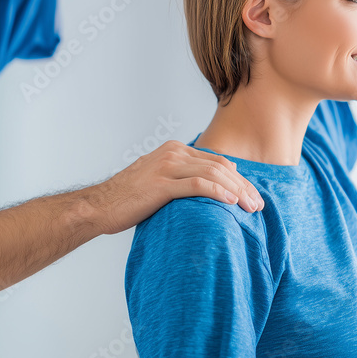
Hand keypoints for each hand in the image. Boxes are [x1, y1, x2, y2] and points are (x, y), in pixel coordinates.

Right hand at [84, 140, 264, 234]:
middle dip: (243, 185)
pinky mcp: (161, 184)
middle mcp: (172, 154)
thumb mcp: (158, 182)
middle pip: (219, 166)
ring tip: (251, 206)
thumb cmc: (128, 199)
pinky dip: (218, 192)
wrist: (98, 206)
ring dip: (237, 191)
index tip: (251, 195)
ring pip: (213, 174)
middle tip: (258, 204)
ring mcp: (166, 167)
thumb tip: (209, 189)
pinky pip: (197, 185)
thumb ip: (180, 180)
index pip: (216, 161)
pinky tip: (231, 202)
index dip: (238, 178)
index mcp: (174, 151)